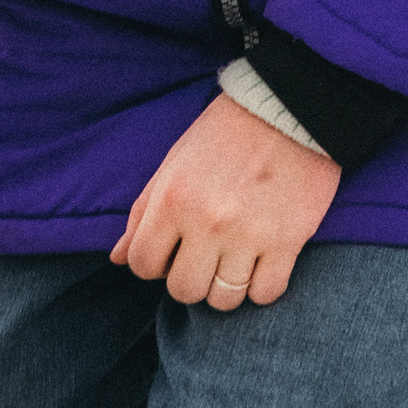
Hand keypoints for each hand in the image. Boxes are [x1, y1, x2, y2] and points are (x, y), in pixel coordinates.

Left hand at [113, 94, 340, 308]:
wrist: (290, 108)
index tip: (171, 252)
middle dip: (188, 280)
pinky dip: (261, 287)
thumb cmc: (225, 134)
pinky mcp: (287, 242)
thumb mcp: (174, 164)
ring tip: (233, 263)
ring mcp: (248, 235)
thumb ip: (143, 213)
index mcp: (172, 199)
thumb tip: (117, 258)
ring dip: (225, 287)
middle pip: (183, 290)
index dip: (153, 264)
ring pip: (224, 300)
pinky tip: (261, 266)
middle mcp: (207, 222)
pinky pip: (266, 294)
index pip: (142, 265)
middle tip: (203, 258)